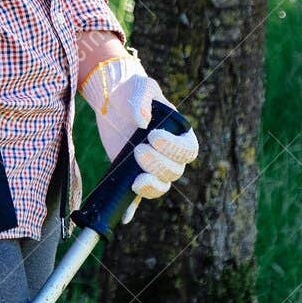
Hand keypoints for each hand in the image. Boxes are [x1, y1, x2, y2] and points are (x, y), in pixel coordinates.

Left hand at [78, 52, 198, 220]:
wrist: (113, 98)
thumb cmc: (133, 90)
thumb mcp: (140, 87)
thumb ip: (143, 100)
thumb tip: (142, 122)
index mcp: (179, 134)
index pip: (188, 150)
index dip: (173, 148)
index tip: (153, 136)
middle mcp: (168, 154)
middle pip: (174, 172)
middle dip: (157, 165)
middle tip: (138, 150)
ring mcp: (150, 167)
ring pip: (160, 186)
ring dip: (150, 186)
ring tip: (134, 178)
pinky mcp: (131, 174)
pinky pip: (136, 196)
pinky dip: (131, 209)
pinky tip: (125, 216)